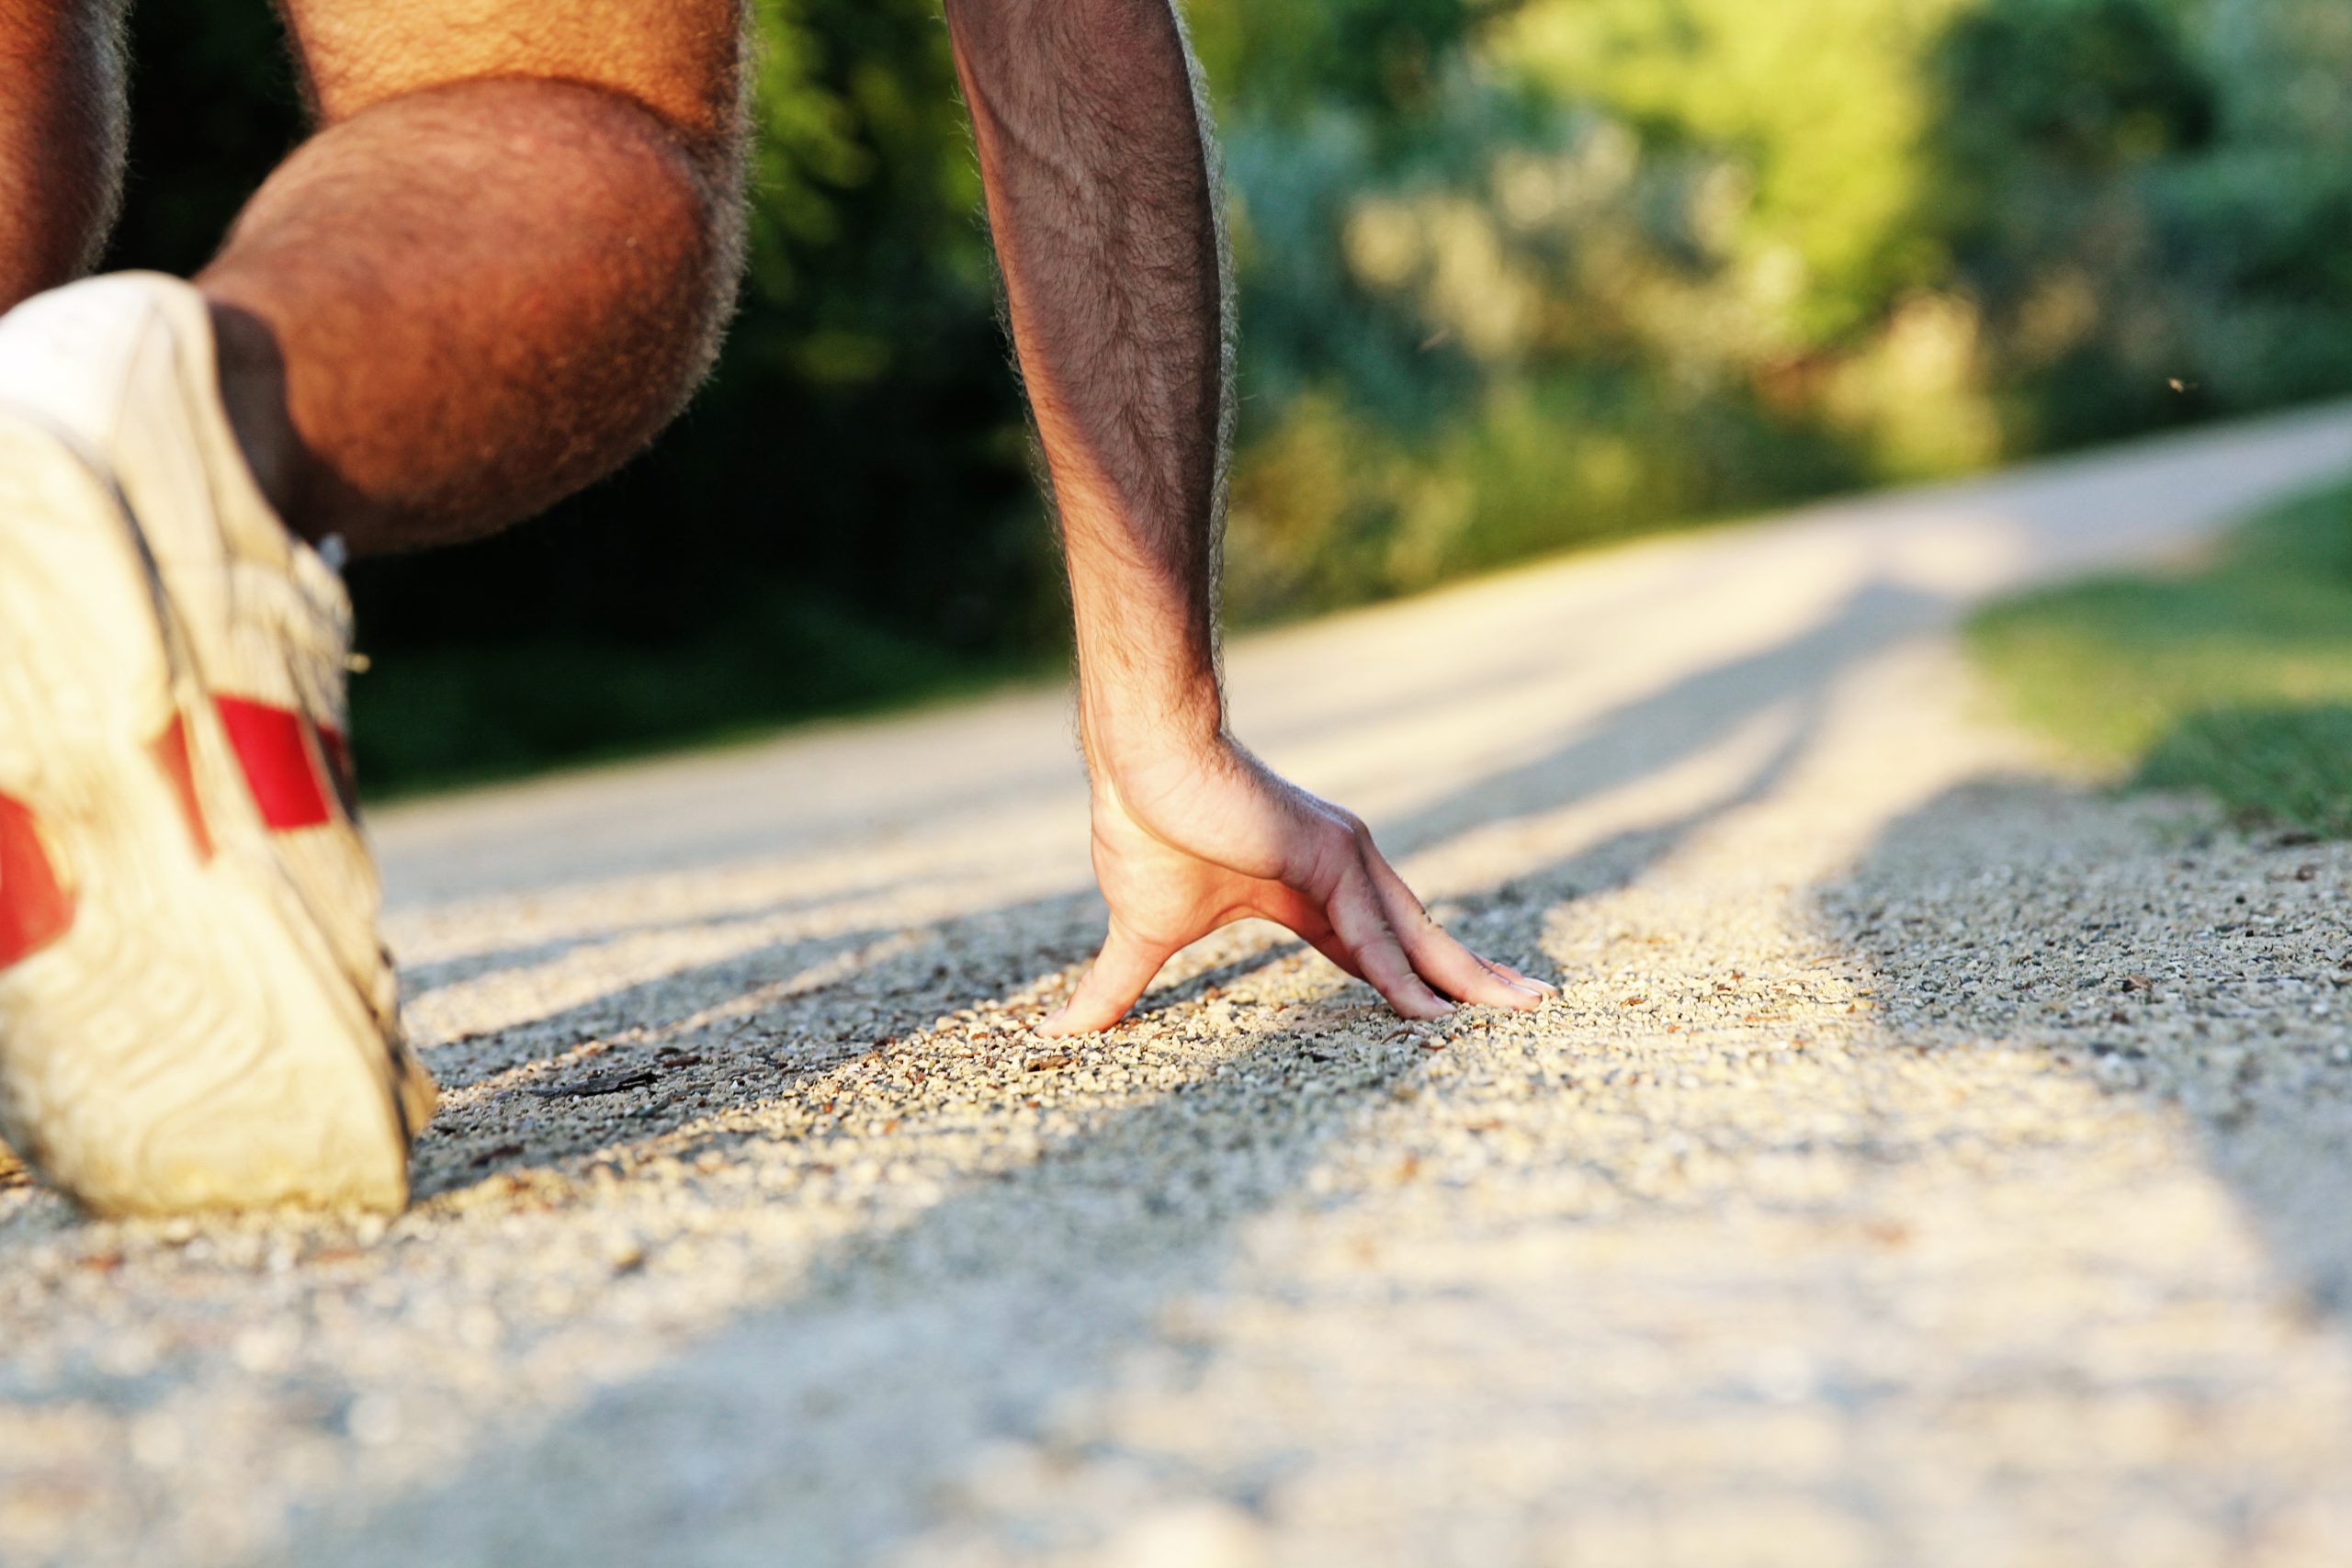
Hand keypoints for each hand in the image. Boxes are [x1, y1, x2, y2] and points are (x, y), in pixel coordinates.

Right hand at [1041, 738, 1556, 1034]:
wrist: (1137, 761)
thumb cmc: (1142, 829)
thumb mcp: (1142, 932)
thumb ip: (1118, 986)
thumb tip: (1057, 1034)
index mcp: (1307, 888)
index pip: (1374, 949)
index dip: (1412, 983)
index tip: (1454, 1016)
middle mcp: (1341, 868)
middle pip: (1420, 939)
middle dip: (1474, 977)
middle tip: (1535, 1006)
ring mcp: (1342, 859)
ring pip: (1416, 937)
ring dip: (1465, 981)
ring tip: (1518, 1013)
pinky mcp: (1329, 853)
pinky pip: (1371, 933)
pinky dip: (1402, 976)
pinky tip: (1431, 1016)